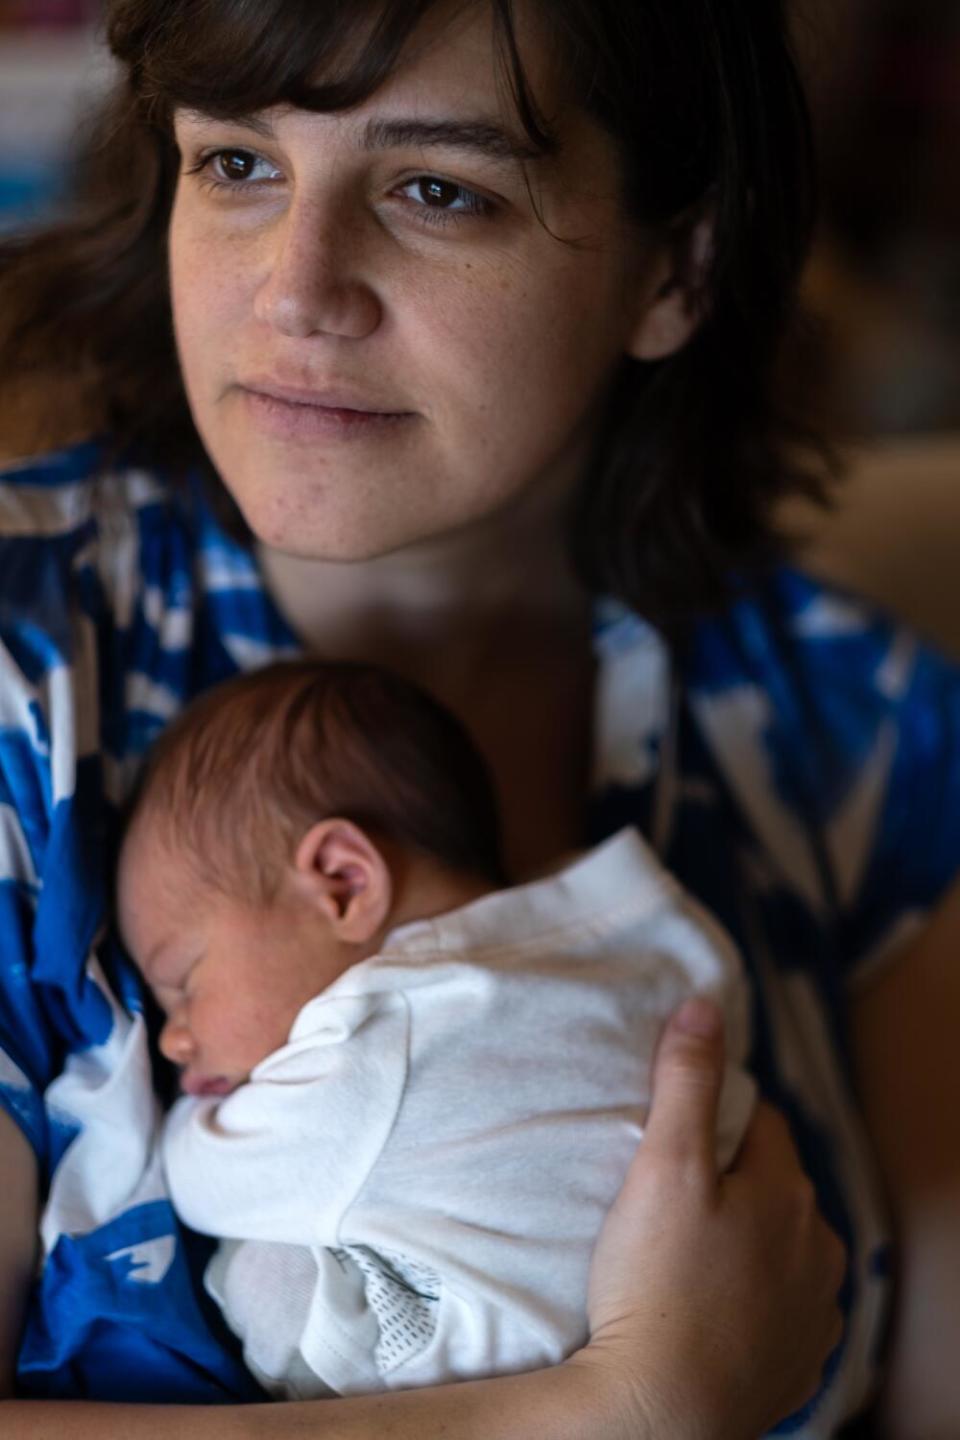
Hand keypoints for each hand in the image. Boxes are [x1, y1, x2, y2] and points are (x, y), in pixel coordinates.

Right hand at [576, 999, 845, 1439]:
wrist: (661, 1411)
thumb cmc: (656, 1283)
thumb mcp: (663, 1165)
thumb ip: (684, 1081)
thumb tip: (704, 1006)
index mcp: (787, 1191)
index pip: (762, 1121)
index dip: (718, 1115)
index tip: (676, 1130)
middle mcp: (817, 1248)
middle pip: (776, 1186)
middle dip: (735, 1179)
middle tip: (671, 1193)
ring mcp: (813, 1312)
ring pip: (784, 1250)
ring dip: (749, 1242)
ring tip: (687, 1254)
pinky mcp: (799, 1364)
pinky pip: (783, 1311)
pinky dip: (754, 1301)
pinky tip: (711, 1307)